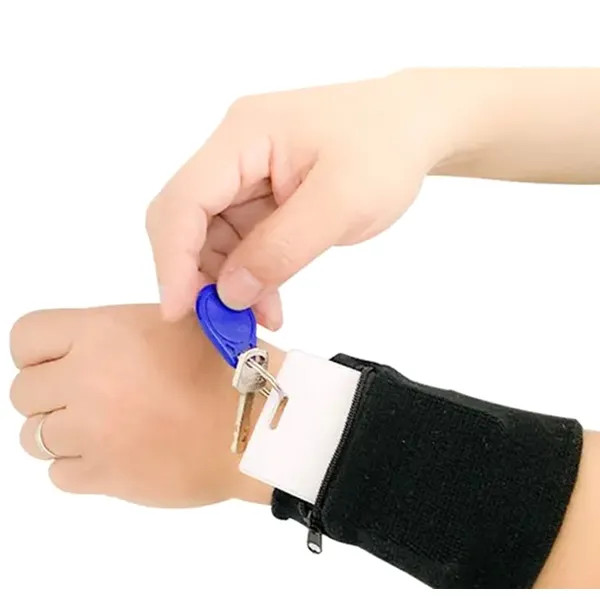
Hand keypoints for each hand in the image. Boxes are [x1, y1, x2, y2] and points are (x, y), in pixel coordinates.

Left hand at [9, 305, 275, 506]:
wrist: (256, 423)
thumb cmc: (230, 367)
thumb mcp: (182, 320)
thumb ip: (123, 328)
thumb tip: (92, 343)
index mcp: (103, 333)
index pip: (26, 337)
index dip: (40, 350)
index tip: (60, 361)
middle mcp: (87, 380)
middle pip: (24, 392)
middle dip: (52, 394)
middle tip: (91, 396)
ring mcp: (92, 432)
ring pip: (35, 437)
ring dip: (63, 432)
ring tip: (105, 427)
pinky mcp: (105, 476)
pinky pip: (59, 475)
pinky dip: (79, 466)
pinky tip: (115, 452)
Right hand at [146, 69, 475, 326]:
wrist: (413, 126)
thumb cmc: (386, 148)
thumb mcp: (341, 203)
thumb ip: (282, 249)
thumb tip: (230, 292)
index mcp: (244, 135)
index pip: (184, 200)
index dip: (173, 259)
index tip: (179, 311)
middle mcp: (235, 152)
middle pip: (188, 220)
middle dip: (198, 276)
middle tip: (221, 324)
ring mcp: (247, 174)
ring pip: (212, 237)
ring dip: (228, 282)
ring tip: (258, 318)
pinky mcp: (262, 195)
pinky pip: (241, 241)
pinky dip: (250, 275)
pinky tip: (268, 303)